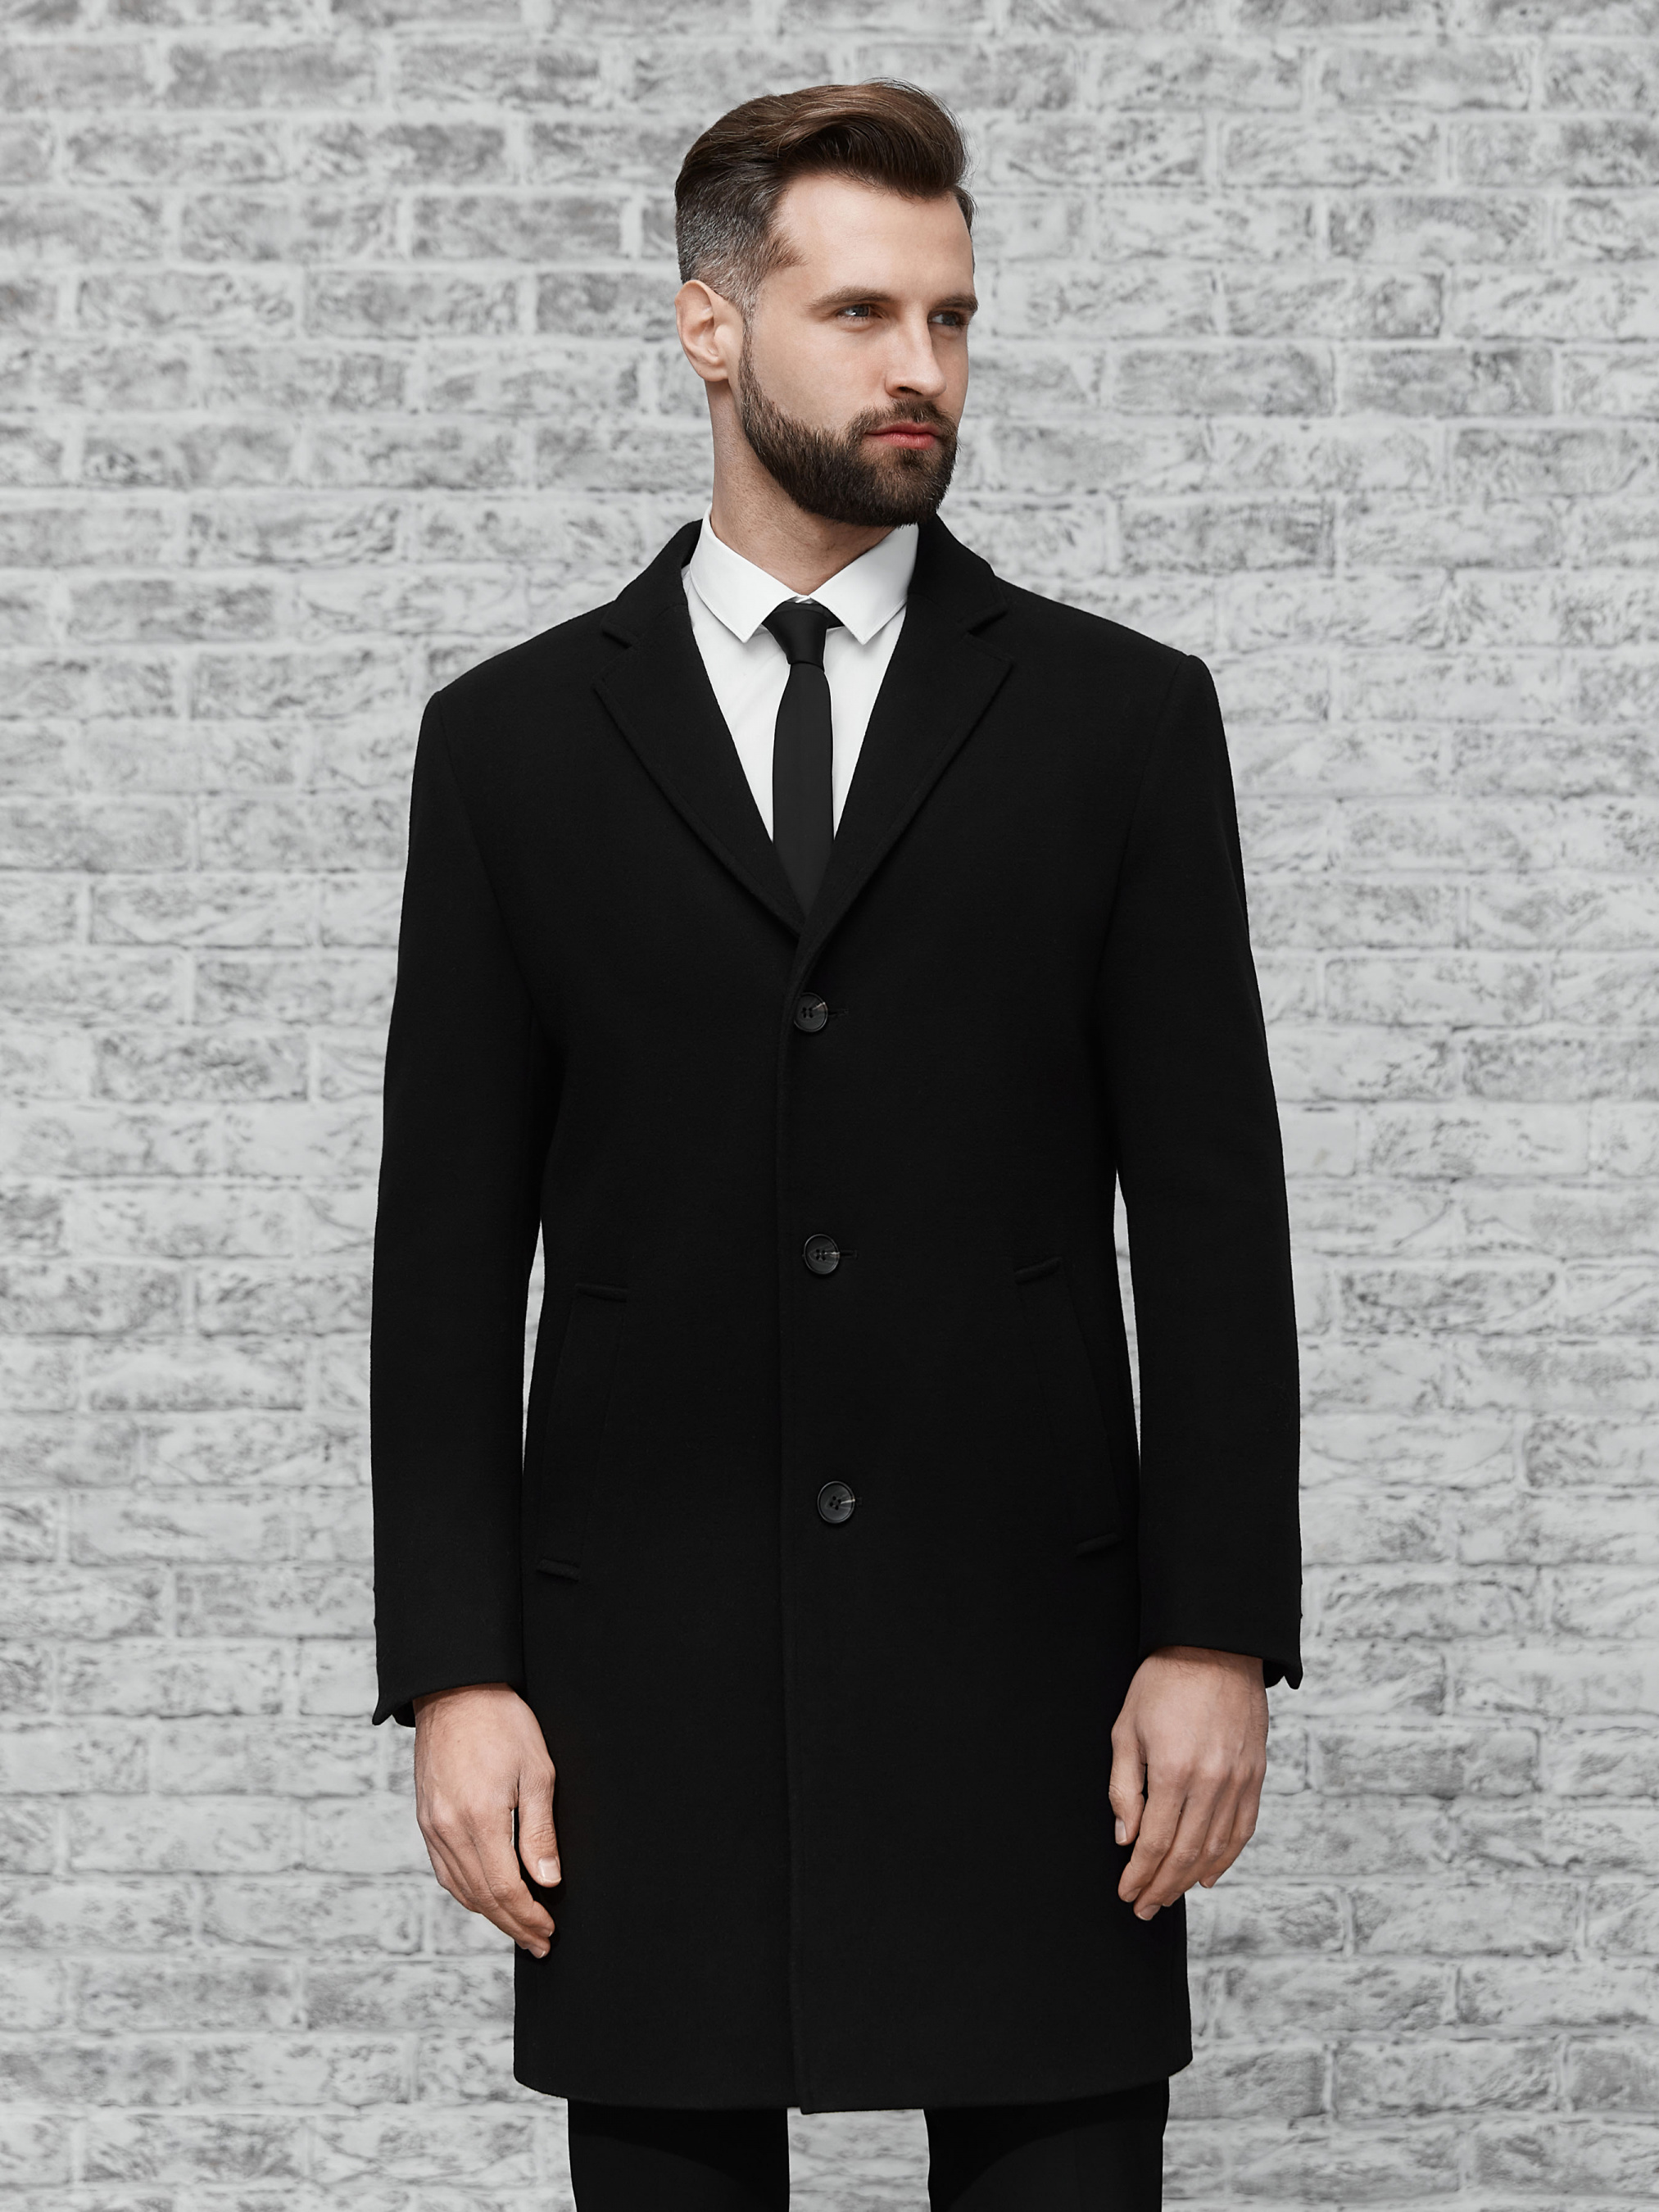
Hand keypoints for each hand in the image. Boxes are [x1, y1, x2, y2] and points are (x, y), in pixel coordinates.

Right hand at [411, 1682, 560, 1956]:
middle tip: (539, 1942)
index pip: (506, 1889)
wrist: (456, 1691)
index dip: (528, 1916)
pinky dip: (467, 1891)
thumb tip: (549, 1881)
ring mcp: (432, 1826)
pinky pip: (444, 1870)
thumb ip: (540, 1831)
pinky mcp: (425, 1819)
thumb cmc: (503, 1723)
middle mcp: (449, 1829)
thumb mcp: (537, 1771)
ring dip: (490, 1914)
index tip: (548, 1931)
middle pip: (481, 1897)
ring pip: (460, 1889)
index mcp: (480, 1819)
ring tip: (517, 1927)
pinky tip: (486, 1897)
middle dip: (512, 1925)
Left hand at [1109, 1645, 1267, 1919]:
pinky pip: (1243, 1829)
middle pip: (1185, 1854)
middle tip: (1144, 1907)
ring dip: (1190, 1879)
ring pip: (1216, 1848)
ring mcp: (1239, 1780)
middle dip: (1161, 1887)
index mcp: (1173, 1771)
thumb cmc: (1162, 1683)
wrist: (1215, 1646)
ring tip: (1169, 1896)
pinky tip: (1208, 1874)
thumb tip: (1125, 1838)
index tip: (1127, 1894)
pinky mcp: (1256, 1774)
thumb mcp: (1126, 1729)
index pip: (1154, 1842)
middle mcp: (1211, 1782)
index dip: (1139, 1875)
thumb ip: (1124, 1787)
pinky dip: (1226, 1857)